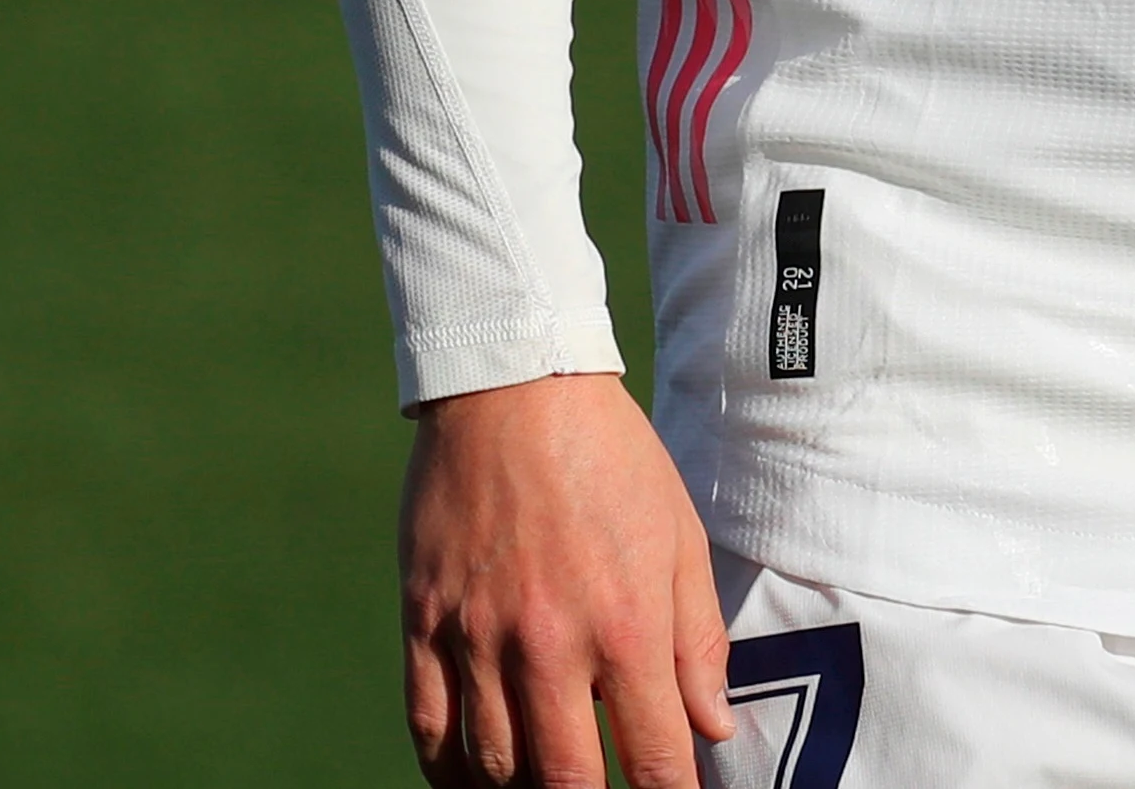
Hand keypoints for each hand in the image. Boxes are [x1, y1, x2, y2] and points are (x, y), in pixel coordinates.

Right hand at [396, 373, 739, 788]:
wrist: (515, 387)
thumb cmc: (612, 458)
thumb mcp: (679, 538)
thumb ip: (697, 641)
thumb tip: (711, 728)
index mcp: (625, 626)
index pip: (654, 757)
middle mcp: (549, 644)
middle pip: (566, 781)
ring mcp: (477, 637)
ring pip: (494, 766)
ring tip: (544, 787)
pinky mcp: (424, 621)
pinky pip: (429, 726)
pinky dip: (449, 771)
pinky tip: (473, 781)